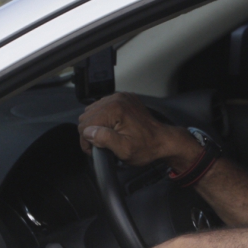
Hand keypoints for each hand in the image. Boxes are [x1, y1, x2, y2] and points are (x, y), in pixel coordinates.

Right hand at [77, 92, 200, 169]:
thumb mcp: (125, 150)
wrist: (163, 140)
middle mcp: (116, 99)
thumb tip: (88, 132)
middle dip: (91, 132)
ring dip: (97, 125)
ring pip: (93, 111)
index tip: (94, 150)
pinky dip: (104, 119)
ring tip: (108, 137)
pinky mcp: (123, 99)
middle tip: (101, 145)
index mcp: (115, 109)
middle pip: (87, 116)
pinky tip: (112, 128)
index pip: (85, 124)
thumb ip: (105, 139)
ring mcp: (120, 97)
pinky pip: (103, 107)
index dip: (86, 141)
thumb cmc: (147, 147)